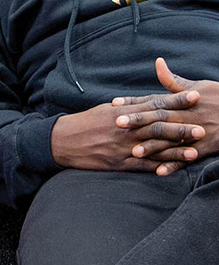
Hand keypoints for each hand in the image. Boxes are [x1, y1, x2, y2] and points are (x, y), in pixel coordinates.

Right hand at [51, 102, 198, 172]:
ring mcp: (122, 147)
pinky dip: (157, 167)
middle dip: (180, 127)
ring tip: (195, 151)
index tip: (193, 96)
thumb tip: (147, 102)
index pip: (153, 104)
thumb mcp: (105, 110)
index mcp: (122, 112)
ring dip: (175, 150)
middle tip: (201, 126)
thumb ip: (127, 107)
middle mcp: (124, 129)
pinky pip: (141, 165)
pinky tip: (172, 169)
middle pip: (157, 127)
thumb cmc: (84, 123)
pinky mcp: (118, 163)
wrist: (63, 140)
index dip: (175, 101)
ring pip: (153, 148)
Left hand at [112, 57, 218, 174]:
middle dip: (138, 121)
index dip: (133, 102)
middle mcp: (186, 116)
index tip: (113, 103)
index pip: (152, 100)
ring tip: (134, 152)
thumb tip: (157, 62)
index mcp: (180, 101)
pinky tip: (159, 171)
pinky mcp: (205, 147)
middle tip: (117, 124)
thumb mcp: (197, 86)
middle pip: (158, 118)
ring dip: (153, 146)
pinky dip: (174, 164)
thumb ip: (173, 80)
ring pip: (170, 140)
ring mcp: (195, 132)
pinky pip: (187, 158)